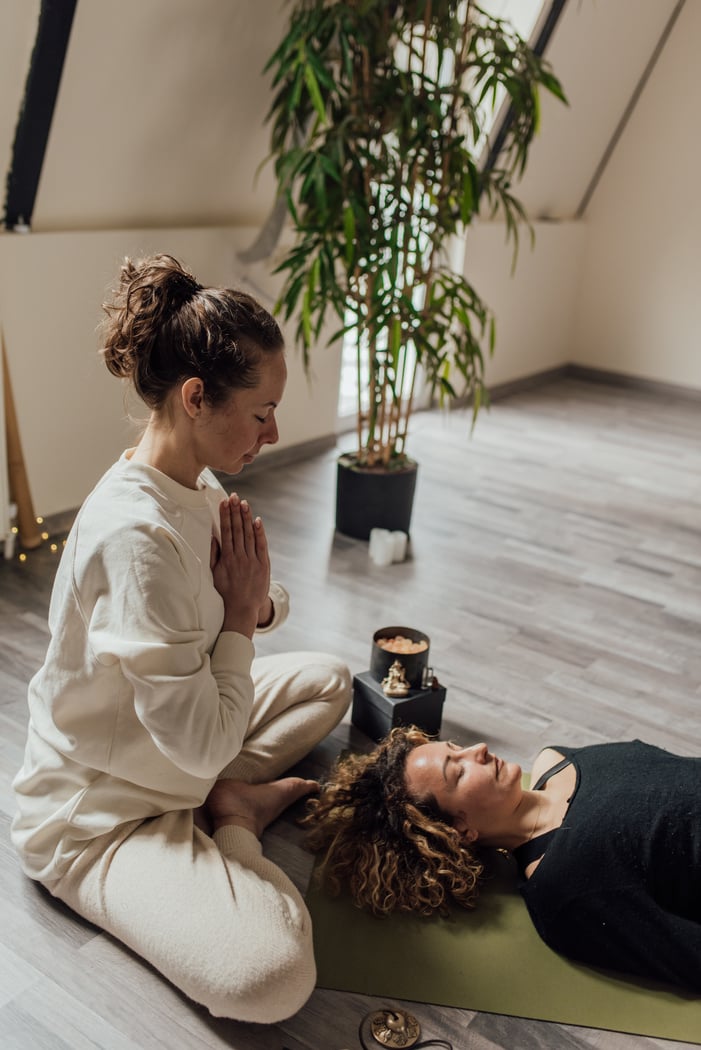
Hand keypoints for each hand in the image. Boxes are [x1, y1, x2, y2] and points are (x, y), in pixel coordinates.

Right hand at [210, 494, 270, 637]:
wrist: (241, 609)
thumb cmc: (225, 591)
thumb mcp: (214, 574)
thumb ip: (213, 554)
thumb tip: (213, 536)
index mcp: (227, 558)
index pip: (226, 532)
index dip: (225, 516)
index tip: (224, 502)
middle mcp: (240, 557)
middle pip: (238, 529)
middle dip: (236, 511)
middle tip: (235, 496)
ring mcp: (253, 561)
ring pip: (249, 534)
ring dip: (246, 518)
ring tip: (244, 503)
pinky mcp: (263, 565)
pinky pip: (262, 545)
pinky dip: (260, 532)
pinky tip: (257, 520)